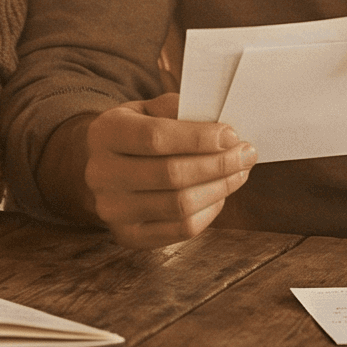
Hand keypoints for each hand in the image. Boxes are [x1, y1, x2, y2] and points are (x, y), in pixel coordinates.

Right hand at [78, 95, 255, 248]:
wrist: (104, 168)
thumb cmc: (136, 133)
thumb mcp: (147, 109)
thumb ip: (179, 111)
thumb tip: (223, 130)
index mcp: (104, 134)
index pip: (155, 138)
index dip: (198, 138)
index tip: (232, 135)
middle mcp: (101, 174)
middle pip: (171, 174)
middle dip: (218, 164)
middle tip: (246, 154)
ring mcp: (112, 210)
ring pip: (179, 205)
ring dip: (220, 188)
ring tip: (240, 172)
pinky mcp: (128, 236)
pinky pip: (181, 229)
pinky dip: (209, 211)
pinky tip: (220, 193)